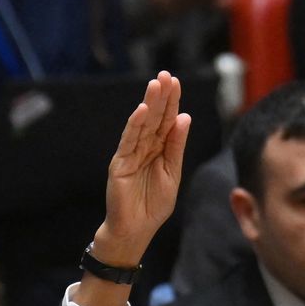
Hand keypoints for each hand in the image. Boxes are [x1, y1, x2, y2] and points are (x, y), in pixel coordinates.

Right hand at [90, 70, 190, 262]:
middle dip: (161, 97)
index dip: (171, 102)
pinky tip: (142, 110)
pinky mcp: (120, 164)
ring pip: (142, 125)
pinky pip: (129, 141)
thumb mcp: (172, 173)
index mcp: (159, 150)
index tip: (176, 82)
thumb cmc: (154, 206)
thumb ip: (176, 147)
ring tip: (156, 84)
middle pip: (155, 118)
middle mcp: (144, 148)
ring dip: (149, 104)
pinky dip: (135, 125)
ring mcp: (131, 154)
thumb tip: (184, 118)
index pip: (167, 121)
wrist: (135, 230)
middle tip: (166, 75)